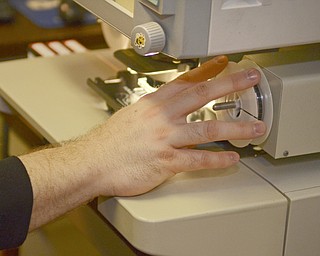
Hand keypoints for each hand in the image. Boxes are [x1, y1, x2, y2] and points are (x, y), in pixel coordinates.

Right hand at [81, 56, 265, 195]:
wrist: (93, 162)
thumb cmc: (110, 142)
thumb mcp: (131, 116)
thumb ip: (153, 111)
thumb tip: (167, 108)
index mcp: (153, 105)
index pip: (184, 81)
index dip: (206, 70)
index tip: (222, 63)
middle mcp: (162, 118)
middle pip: (201, 95)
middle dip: (229, 84)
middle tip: (249, 78)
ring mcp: (165, 138)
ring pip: (207, 129)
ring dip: (235, 128)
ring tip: (255, 127)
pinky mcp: (165, 161)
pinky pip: (197, 160)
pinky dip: (217, 160)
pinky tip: (231, 159)